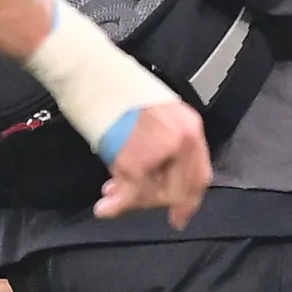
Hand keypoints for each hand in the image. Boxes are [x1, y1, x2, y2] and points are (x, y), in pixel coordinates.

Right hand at [90, 96, 209, 226]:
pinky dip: (119, 204)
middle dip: (153, 199)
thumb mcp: (157, 115)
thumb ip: (165, 146)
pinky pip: (131, 192)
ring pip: (154, 192)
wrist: (93, 75)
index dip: (189, 200)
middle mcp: (182, 139)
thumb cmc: (118, 91)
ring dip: (133, 200)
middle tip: (132, 198)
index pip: (199, 175)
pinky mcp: (134, 158)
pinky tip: (106, 207)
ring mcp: (160, 149)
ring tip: (112, 195)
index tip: (180, 216)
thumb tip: (159, 178)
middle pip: (177, 189)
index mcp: (190, 127)